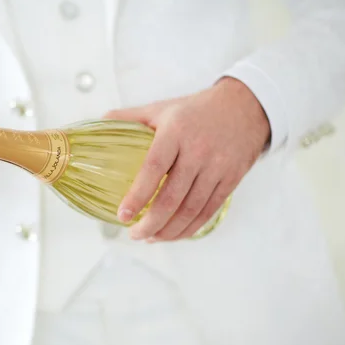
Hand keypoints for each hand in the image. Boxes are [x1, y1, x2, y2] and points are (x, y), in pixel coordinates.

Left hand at [106, 77, 270, 241]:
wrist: (245, 106)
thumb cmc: (195, 110)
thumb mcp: (161, 108)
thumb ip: (129, 117)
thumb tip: (99, 122)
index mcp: (175, 132)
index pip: (153, 168)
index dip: (137, 195)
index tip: (123, 215)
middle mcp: (198, 151)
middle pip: (173, 197)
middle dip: (151, 223)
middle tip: (134, 234)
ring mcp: (217, 167)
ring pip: (191, 210)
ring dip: (169, 231)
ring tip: (150, 238)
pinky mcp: (231, 179)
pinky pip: (208, 211)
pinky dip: (190, 228)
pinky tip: (174, 234)